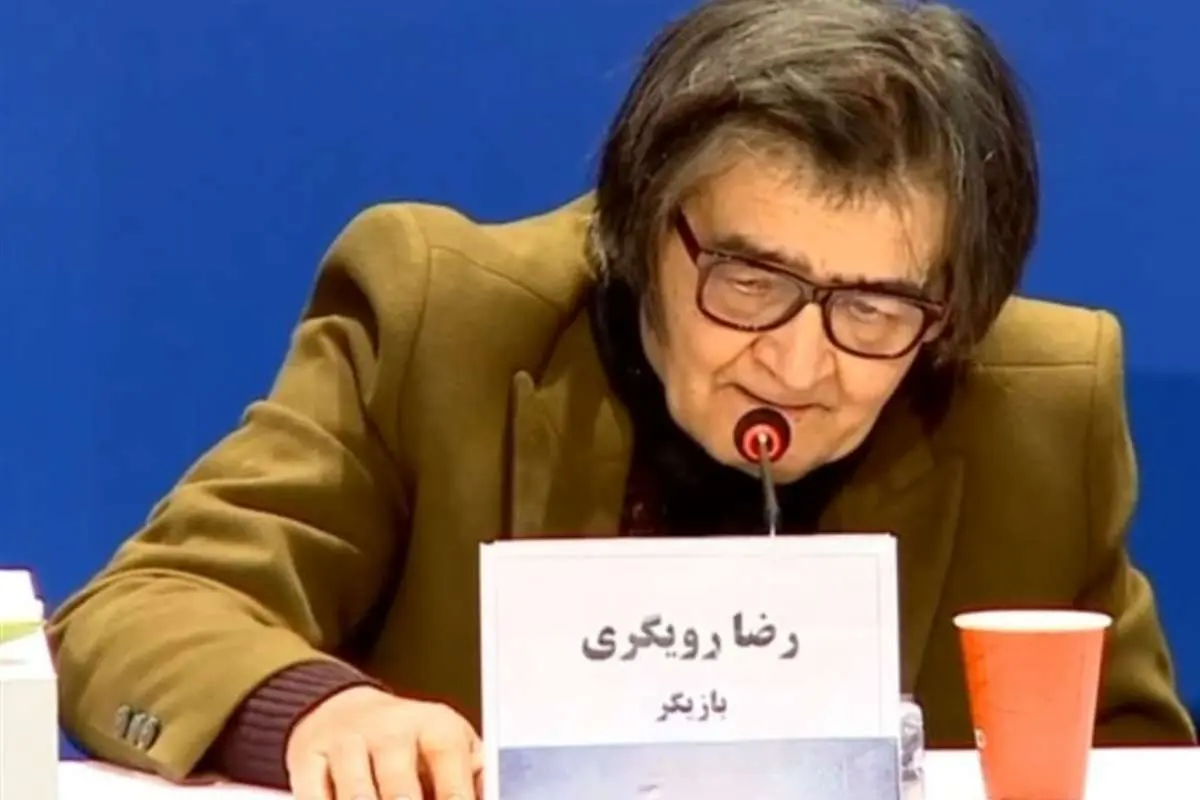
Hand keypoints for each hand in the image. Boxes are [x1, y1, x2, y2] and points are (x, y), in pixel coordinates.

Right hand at [285, 686, 481, 799]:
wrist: (346, 710)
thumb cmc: (412, 743)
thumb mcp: (452, 749)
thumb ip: (475, 784)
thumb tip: (498, 799)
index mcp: (438, 729)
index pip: (453, 786)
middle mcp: (392, 730)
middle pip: (400, 796)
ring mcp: (347, 742)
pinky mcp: (307, 758)